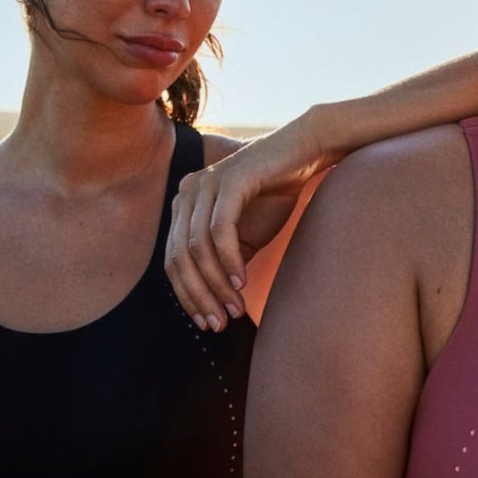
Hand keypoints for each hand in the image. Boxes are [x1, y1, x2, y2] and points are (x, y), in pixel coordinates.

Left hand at [166, 112, 330, 330]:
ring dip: (216, 284)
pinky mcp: (228, 181)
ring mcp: (204, 183)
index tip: (206, 323)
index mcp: (184, 205)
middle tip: (219, 323)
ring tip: (235, 309)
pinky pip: (220, 230)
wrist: (304, 153)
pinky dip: (229, 260)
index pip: (173, 260)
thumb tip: (214, 303)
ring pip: (198, 248)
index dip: (187, 296)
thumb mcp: (246, 237)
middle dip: (199, 296)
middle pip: (180, 257)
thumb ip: (224, 261)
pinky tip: (242, 282)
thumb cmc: (275, 194)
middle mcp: (186, 192)